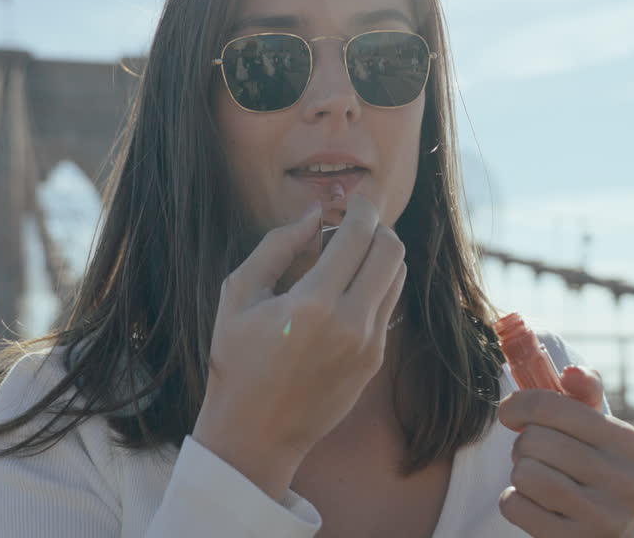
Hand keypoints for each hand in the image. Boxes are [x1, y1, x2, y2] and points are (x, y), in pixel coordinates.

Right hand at [193, 196, 405, 498]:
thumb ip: (278, 246)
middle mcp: (351, 323)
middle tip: (354, 225)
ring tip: (347, 256)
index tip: (351, 201)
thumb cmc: (237, 359)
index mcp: (313, 304)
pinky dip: (374, 287)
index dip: (360, 208)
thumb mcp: (239, 294)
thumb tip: (315, 216)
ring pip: (396, 278)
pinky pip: (387, 307)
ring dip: (379, 256)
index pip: (359, 236)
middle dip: (377, 228)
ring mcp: (368, 345)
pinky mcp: (374, 361)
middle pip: (392, 251)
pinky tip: (345, 290)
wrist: (255, 431)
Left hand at [497, 367, 633, 536]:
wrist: (610, 535)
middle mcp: (625, 480)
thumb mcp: (597, 430)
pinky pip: (516, 507)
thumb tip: (571, 371)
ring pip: (525, 474)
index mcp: (629, 442)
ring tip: (534, 477)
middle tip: (533, 454)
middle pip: (535, 440)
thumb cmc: (595, 470)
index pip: (554, 406)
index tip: (509, 413)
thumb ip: (584, 393)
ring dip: (518, 473)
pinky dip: (512, 501)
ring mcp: (603, 517)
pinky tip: (532, 503)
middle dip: (523, 445)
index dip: (519, 404)